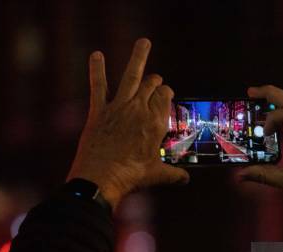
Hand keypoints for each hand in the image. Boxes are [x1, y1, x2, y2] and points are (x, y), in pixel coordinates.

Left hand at [67, 38, 188, 209]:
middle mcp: (139, 110)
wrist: (101, 179)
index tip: (165, 94)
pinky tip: (96, 54)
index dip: (166, 92)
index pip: (165, 96)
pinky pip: (98, 86)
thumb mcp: (156, 175)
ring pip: (131, 76)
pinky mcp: (99, 111)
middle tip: (155, 80)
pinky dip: (97, 69)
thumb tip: (185, 179)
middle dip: (155, 80)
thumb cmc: (130, 177)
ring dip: (138, 57)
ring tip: (144, 42)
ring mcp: (119, 108)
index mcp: (156, 123)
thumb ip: (173, 174)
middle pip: (151, 84)